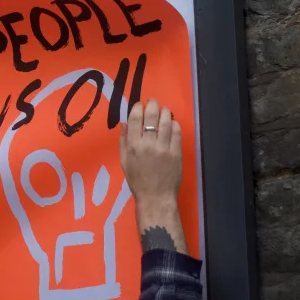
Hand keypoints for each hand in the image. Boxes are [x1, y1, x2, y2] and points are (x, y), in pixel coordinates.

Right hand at [119, 98, 186, 254]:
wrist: (155, 197)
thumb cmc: (137, 181)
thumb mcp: (124, 162)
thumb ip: (123, 141)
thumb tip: (125, 123)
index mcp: (133, 146)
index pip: (135, 119)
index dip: (138, 107)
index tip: (140, 105)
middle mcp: (148, 145)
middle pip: (151, 117)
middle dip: (152, 105)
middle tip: (153, 102)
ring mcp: (164, 148)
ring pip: (165, 122)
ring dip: (165, 112)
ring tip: (164, 110)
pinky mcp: (176, 153)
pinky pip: (176, 132)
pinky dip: (174, 124)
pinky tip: (172, 123)